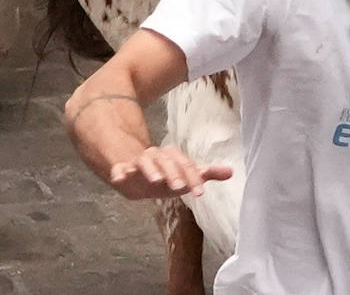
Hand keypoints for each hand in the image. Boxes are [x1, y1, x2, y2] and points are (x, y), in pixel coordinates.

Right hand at [108, 145, 232, 199]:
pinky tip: (119, 177)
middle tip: (179, 187)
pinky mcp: (123, 169)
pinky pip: (119, 169)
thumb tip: (231, 172)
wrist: (138, 176)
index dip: (194, 179)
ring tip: (155, 179)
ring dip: (150, 170)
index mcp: (175, 158)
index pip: (187, 166)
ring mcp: (140, 162)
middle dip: (174, 174)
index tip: (200, 192)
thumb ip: (206, 174)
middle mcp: (158, 157)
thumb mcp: (186, 176)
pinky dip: (119, 172)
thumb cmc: (167, 176)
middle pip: (167, 163)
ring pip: (145, 162)